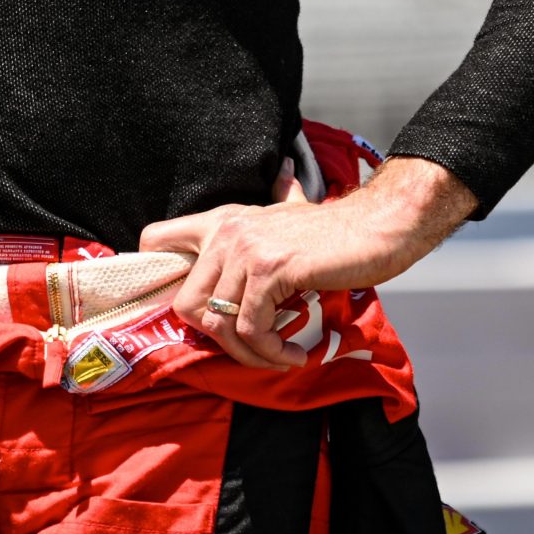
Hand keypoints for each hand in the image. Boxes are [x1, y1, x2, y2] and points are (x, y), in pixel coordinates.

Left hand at [138, 157, 474, 369]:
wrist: (378, 227)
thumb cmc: (335, 232)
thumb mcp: (290, 214)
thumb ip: (273, 207)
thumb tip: (281, 177)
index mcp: (222, 221)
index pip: (155, 240)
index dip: (158, 282)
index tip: (197, 315)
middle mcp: (225, 231)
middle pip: (184, 303)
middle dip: (216, 340)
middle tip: (253, 349)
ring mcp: (246, 249)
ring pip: (218, 324)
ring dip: (249, 355)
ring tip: (279, 357)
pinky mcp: (270, 270)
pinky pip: (251, 329)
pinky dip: (271, 352)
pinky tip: (295, 353)